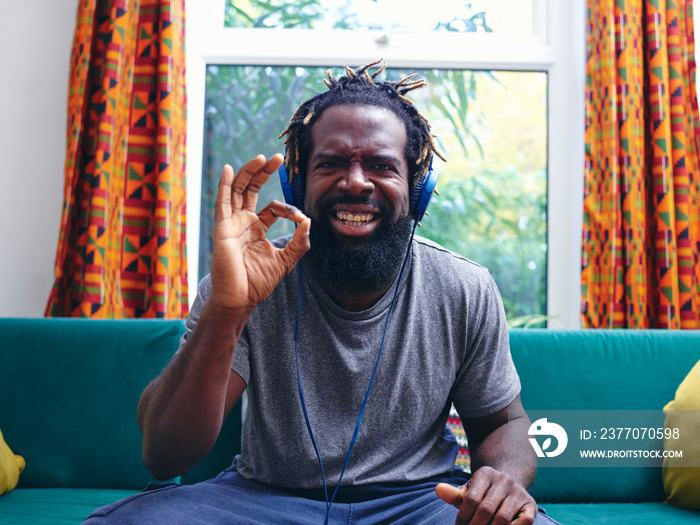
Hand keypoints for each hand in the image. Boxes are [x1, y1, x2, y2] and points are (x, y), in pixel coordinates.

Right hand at [209, 154, 310, 311]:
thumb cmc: (258, 283)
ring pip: (239, 190)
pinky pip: (223, 203)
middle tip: (278, 158)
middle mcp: (243, 223)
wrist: (240, 298)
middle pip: (252, 189)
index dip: (288, 209)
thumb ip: (299, 243)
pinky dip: (226, 186)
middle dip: (263, 173)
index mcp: (257, 229)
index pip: (272, 208)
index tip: (300, 219)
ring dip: (249, 173)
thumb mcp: (286, 261)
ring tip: (262, 158)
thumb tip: (308, 221)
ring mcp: (232, 224)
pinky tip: (231, 170)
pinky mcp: (223, 228)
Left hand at [435, 467, 537, 523]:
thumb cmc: (483, 492)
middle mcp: (504, 480)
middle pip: (486, 509)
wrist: (510, 483)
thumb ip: (454, 494)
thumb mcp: (469, 490)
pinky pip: (524, 521)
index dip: (463, 517)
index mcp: (485, 473)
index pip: (471, 499)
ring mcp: (519, 492)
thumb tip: (438, 490)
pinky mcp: (531, 505)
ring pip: (503, 518)